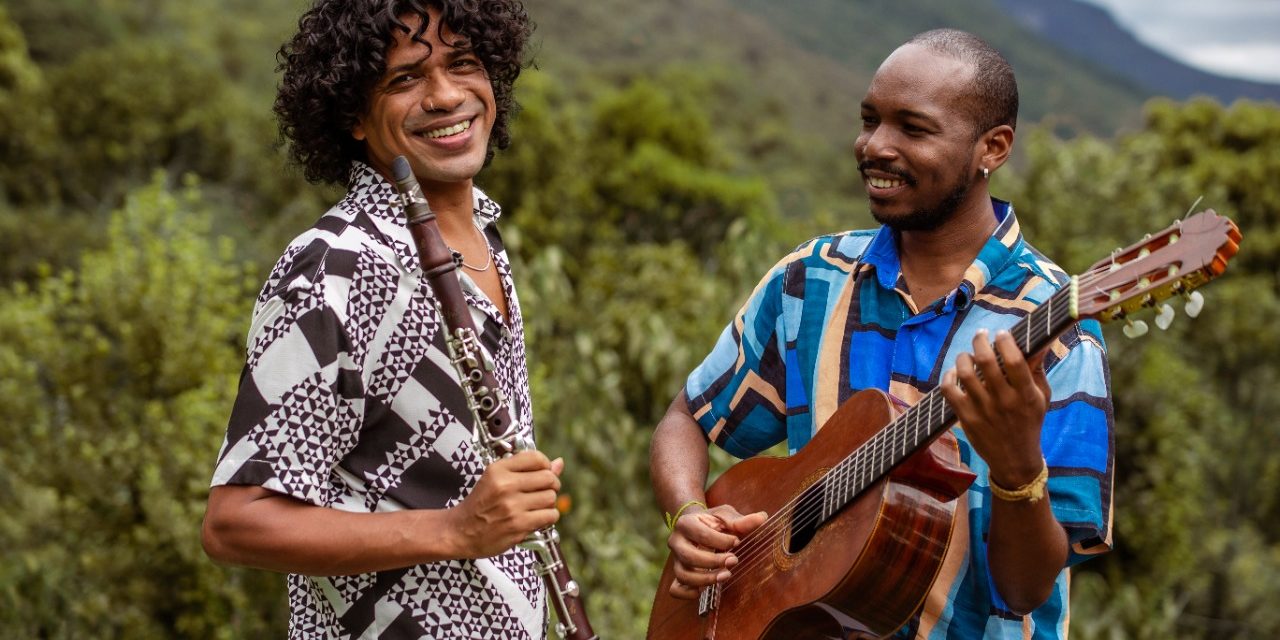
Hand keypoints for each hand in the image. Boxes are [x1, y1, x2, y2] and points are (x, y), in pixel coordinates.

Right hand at [448, 450, 562, 557]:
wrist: (460, 531)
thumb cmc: (480, 504)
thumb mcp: (496, 479)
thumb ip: (527, 469)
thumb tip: (559, 463)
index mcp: (498, 470)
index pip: (536, 458)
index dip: (546, 465)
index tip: (544, 472)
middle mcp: (505, 486)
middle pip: (549, 478)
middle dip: (551, 484)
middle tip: (543, 491)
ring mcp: (512, 506)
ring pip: (551, 498)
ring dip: (549, 503)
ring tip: (537, 506)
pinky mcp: (518, 525)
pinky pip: (549, 516)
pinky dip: (548, 517)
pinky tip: (536, 517)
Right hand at [666, 504, 766, 598]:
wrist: (695, 526)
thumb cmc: (713, 521)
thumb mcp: (725, 516)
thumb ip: (741, 520)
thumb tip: (762, 518)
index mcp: (685, 523)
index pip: (701, 535)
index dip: (721, 541)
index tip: (736, 542)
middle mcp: (675, 542)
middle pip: (689, 556)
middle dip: (713, 562)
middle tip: (733, 560)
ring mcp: (675, 560)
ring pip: (683, 575)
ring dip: (705, 579)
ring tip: (725, 576)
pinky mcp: (677, 575)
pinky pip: (676, 589)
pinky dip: (688, 593)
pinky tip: (705, 590)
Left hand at [940, 329, 1049, 487]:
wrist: (1015, 459)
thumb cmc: (1029, 422)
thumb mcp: (1041, 397)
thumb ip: (1037, 369)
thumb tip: (1041, 342)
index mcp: (1026, 394)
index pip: (1014, 360)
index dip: (1005, 342)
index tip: (1001, 334)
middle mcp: (1004, 401)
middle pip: (986, 362)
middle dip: (981, 341)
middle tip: (981, 335)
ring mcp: (983, 410)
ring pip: (965, 373)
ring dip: (964, 357)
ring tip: (968, 355)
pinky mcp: (966, 418)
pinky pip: (949, 391)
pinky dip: (948, 377)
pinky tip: (954, 372)